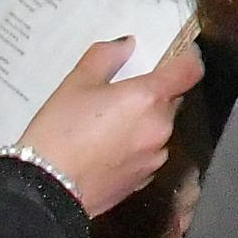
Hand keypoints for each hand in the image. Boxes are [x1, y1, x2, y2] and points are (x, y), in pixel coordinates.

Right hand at [17, 30, 201, 218]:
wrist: (47, 192)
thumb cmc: (60, 131)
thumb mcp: (76, 83)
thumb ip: (106, 57)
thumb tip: (128, 45)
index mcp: (149, 98)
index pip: (190, 70)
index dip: (186, 59)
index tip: (174, 55)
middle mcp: (161, 127)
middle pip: (171, 100)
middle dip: (154, 93)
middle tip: (122, 92)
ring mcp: (155, 157)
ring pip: (159, 128)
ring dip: (144, 121)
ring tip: (108, 125)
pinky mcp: (143, 180)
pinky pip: (148, 153)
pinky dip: (136, 146)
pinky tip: (107, 150)